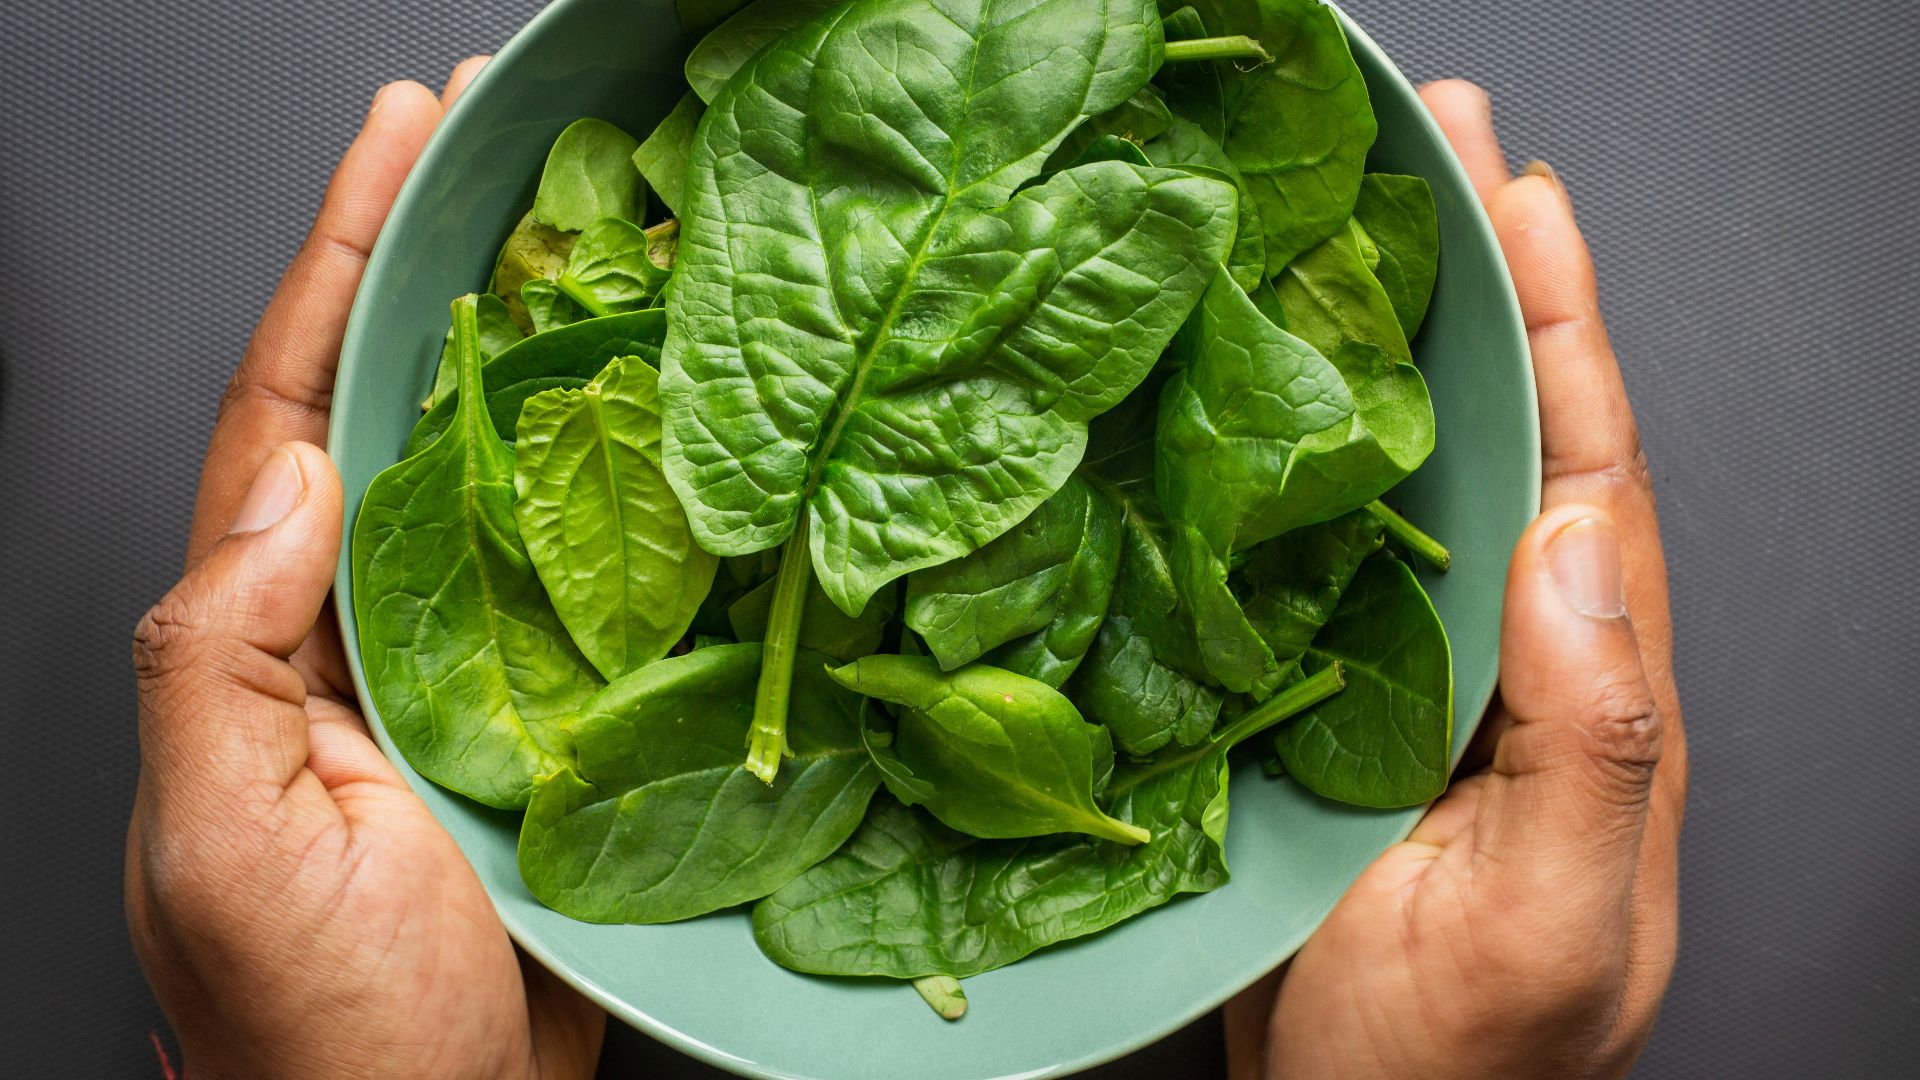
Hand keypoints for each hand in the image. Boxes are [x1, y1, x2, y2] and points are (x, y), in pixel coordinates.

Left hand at [125, 60, 604, 1079]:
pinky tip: (670, 422)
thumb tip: (282, 480)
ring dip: (542, 353)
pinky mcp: (553, 716)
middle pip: (397, 408)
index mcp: (265, 636)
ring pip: (502, 477)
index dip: (335, 265)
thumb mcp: (220, 843)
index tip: (396, 143)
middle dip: (434, 264)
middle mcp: (360, 627)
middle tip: (500, 143)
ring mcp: (463, 667)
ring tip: (597, 237)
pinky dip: (623, 487)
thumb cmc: (316, 1028)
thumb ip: (216, 659)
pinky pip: (588, 576)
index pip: (288, 412)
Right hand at [1226, 81, 1687, 1078]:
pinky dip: (1297, 453)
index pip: (1590, 469)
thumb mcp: (1550, 926)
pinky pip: (1319, 551)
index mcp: (1591, 690)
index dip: (1559, 323)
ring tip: (1349, 223)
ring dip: (1389, 345)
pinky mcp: (1325, 703)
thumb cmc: (1453, 1070)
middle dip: (1483, 282)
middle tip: (1436, 147)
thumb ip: (1598, 743)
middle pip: (1509, 434)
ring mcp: (1417, 676)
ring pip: (1414, 476)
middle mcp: (1512, 657)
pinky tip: (1252, 391)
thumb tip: (1583, 542)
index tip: (1518, 195)